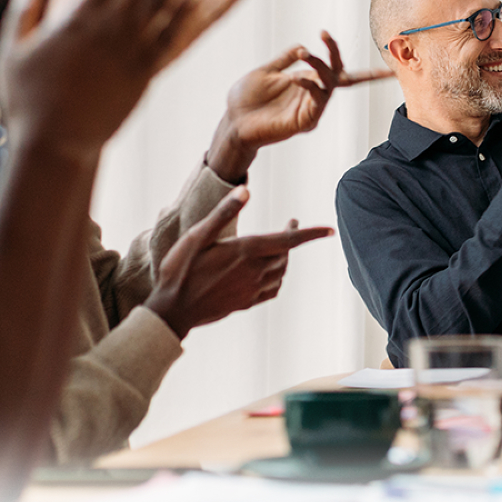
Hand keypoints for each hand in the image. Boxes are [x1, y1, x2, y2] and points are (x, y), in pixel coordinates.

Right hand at [0, 0, 196, 155]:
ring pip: (159, 3)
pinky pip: (168, 36)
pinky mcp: (142, 74)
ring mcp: (127, 51)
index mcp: (75, 19)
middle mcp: (106, 29)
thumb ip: (23, 11)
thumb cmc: (26, 100)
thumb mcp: (12, 51)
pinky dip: (181, 13)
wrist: (54, 143)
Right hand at [144, 187, 334, 339]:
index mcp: (246, 251)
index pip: (288, 241)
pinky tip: (272, 274)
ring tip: (282, 247)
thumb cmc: (180, 269)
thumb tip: (246, 191)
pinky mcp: (246, 303)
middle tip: (291, 225)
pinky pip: (273, 290)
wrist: (172, 310)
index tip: (330, 230)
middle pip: (285, 254)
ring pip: (281, 272)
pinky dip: (278, 279)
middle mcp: (254, 271)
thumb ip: (223, 213)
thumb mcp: (197, 236)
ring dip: (286, 258)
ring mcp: (251, 290)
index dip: (311, 234)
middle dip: (293, 239)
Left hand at [206, 31, 394, 181]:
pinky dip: (309, 84)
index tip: (391, 68)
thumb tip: (300, 46)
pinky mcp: (306, 121)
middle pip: (338, 72)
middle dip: (334, 52)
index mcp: (307, 83)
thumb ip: (283, 61)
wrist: (233, 123)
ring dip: (319, 65)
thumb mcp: (265, 72)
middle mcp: (314, 95)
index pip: (339, 73)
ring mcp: (311, 108)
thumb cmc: (245, 100)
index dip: (367, 73)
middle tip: (324, 35)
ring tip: (304, 53)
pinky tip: (295, 77)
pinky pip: (316, 98)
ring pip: (328, 82)